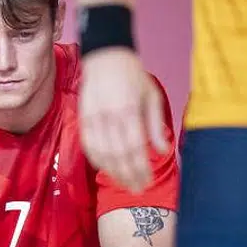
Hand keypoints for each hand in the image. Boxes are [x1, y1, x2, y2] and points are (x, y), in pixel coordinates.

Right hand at [79, 48, 170, 192]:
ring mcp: (93, 118)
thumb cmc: (133, 76)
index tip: (147, 181)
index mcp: (129, 110)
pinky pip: (88, 146)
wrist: (106, 57)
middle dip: (128, 175)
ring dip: (113, 172)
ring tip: (124, 184)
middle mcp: (110, 116)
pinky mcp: (83, 118)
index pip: (135, 147)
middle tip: (137, 189)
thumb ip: (155, 125)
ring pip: (102, 153)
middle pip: (118, 154)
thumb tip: (163, 150)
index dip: (140, 168)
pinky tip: (106, 169)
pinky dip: (97, 160)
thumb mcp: (151, 96)